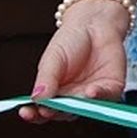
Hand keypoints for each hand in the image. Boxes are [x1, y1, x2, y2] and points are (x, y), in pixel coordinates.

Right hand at [18, 1, 129, 122]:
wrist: (97, 23)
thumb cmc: (73, 40)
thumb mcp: (53, 58)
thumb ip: (46, 78)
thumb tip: (36, 98)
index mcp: (54, 92)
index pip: (41, 109)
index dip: (33, 114)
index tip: (25, 113)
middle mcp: (72, 97)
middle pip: (61, 113)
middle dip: (53, 113)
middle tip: (47, 110)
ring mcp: (91, 95)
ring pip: (83, 110)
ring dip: (76, 108)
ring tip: (68, 102)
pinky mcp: (111, 89)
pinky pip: (105, 98)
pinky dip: (98, 97)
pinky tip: (91, 92)